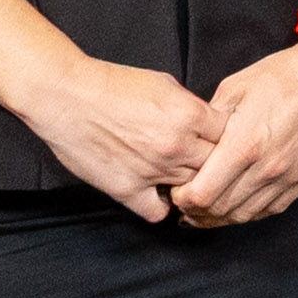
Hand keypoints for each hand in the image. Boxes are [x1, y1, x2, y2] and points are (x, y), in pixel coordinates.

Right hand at [23, 57, 226, 224]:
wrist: (66, 95)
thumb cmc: (113, 85)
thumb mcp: (166, 84)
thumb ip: (192, 108)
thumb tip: (209, 125)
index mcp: (190, 115)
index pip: (231, 138)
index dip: (228, 140)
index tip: (220, 142)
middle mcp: (177, 146)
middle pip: (217, 167)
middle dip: (215, 165)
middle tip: (204, 163)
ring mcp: (152, 170)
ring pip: (192, 190)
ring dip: (189, 185)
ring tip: (180, 176)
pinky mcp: (126, 189)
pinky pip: (158, 213)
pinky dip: (162, 207)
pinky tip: (159, 195)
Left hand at [172, 48, 297, 227]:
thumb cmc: (282, 77)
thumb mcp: (233, 90)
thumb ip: (209, 124)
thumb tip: (190, 146)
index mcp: (244, 144)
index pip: (202, 194)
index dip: (182, 198)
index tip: (176, 190)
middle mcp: (267, 167)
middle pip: (220, 209)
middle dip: (196, 210)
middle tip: (185, 202)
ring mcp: (289, 176)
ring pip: (245, 215)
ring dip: (220, 217)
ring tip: (206, 209)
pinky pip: (271, 210)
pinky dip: (249, 213)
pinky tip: (237, 206)